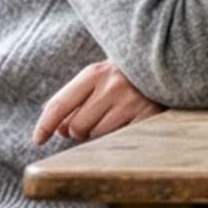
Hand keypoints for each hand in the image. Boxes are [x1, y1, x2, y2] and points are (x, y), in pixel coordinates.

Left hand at [32, 62, 166, 145]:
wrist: (169, 67)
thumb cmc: (126, 78)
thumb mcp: (98, 79)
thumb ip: (73, 98)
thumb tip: (53, 128)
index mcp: (95, 72)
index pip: (60, 104)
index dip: (44, 125)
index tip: (37, 140)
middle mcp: (112, 85)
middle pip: (75, 127)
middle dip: (80, 129)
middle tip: (97, 116)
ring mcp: (131, 102)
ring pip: (96, 135)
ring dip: (101, 132)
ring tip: (118, 115)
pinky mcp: (148, 117)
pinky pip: (118, 139)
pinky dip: (120, 136)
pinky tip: (130, 121)